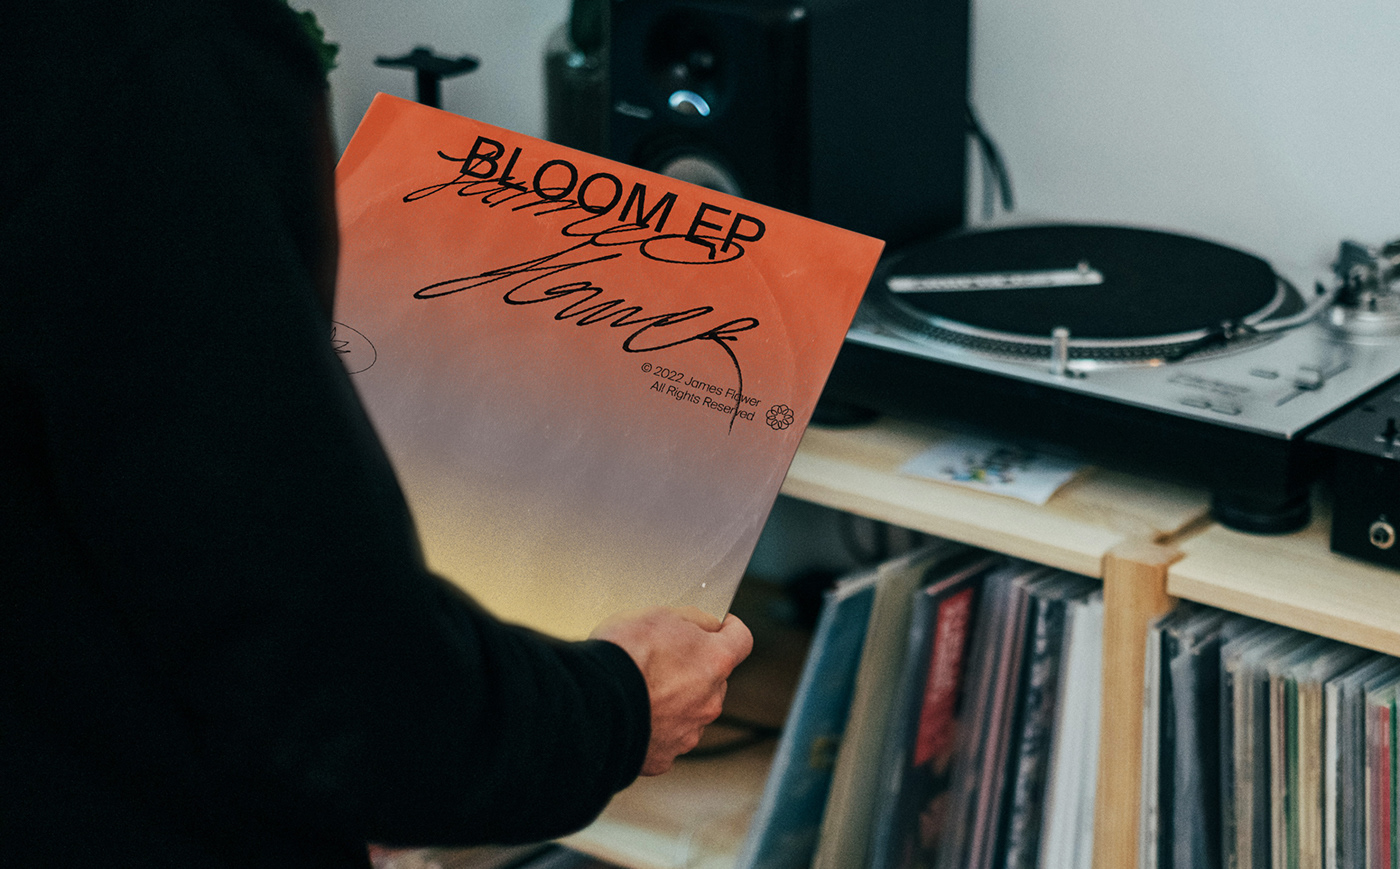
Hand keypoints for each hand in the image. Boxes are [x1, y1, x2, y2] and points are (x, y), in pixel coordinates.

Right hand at [591, 606, 752, 775]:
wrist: (593, 702)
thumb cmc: (623, 656)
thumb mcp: (659, 614)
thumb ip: (692, 619)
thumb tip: (704, 625)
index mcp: (715, 661)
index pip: (741, 640)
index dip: (730, 630)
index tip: (720, 627)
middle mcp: (710, 701)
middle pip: (714, 680)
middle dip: (694, 669)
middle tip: (662, 659)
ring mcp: (689, 732)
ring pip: (691, 710)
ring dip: (674, 700)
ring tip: (640, 689)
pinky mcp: (665, 756)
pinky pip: (666, 737)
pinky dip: (653, 727)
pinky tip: (632, 714)